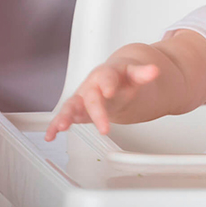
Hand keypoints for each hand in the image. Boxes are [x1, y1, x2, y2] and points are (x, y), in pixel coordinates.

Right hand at [45, 63, 159, 140]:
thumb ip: (143, 74)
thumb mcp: (134, 75)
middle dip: (96, 112)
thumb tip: (154, 70)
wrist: (114, 81)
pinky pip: (64, 117)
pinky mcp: (77, 110)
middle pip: (92, 98)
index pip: (106, 77)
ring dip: (66, 117)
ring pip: (71, 106)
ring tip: (62, 127)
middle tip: (104, 128)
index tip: (110, 91)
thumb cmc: (122, 78)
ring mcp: (82, 98)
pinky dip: (55, 126)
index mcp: (106, 74)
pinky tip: (51, 135)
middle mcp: (91, 86)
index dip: (107, 83)